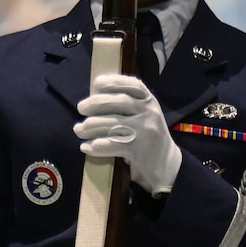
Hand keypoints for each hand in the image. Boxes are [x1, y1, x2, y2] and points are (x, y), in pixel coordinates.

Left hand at [75, 74, 181, 193]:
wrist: (167, 165)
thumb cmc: (148, 137)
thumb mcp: (145, 116)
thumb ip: (128, 106)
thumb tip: (94, 98)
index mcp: (150, 103)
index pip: (134, 85)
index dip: (114, 81)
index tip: (97, 84)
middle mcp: (150, 114)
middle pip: (119, 101)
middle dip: (96, 102)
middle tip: (80, 108)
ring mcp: (145, 131)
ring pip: (112, 123)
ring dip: (90, 126)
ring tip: (79, 129)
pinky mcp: (138, 149)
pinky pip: (110, 144)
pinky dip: (95, 146)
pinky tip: (86, 147)